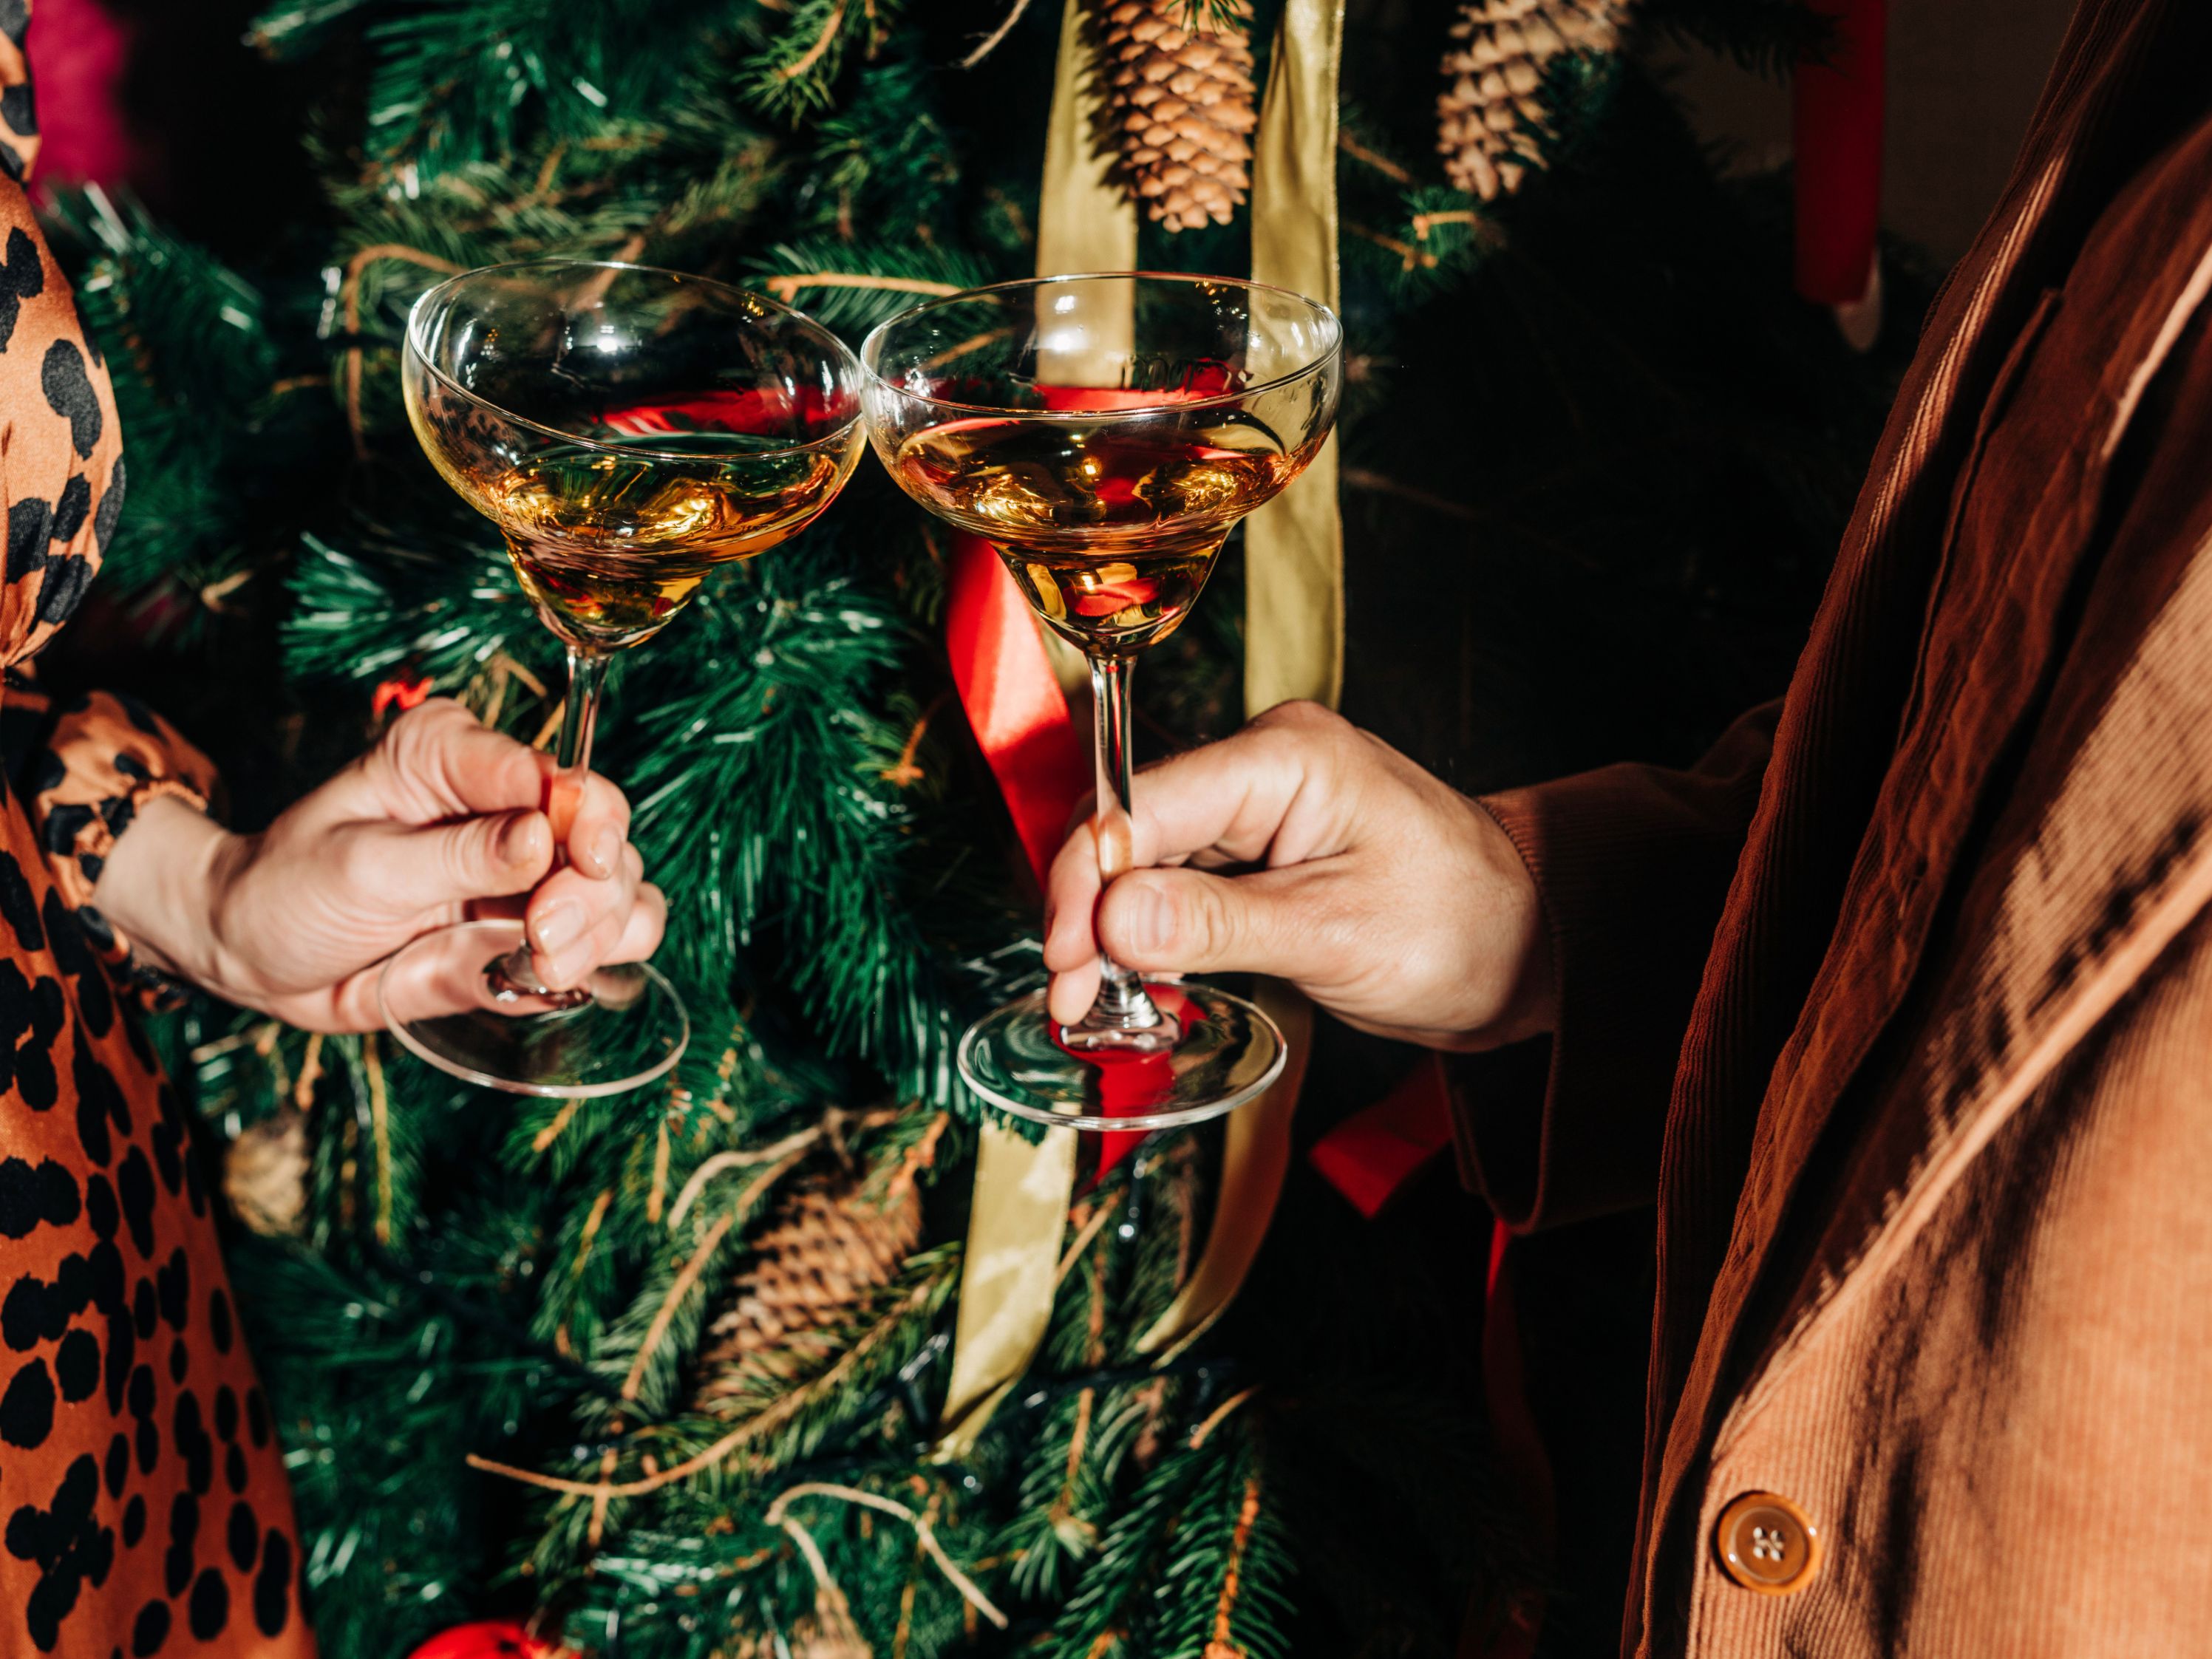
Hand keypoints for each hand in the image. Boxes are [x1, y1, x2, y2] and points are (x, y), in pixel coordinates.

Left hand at [95, 698, 666, 1031]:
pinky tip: (545, 978)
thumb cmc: (290, 891)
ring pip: (624, 893)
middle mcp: (510, 802)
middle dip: (590, 895)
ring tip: (544, 966)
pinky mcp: (537, 926)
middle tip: (542, 941)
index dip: (589, 818)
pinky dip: (597, 963)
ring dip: (601, 934)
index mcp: (457, 755)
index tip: (581, 867)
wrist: (257, 954)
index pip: (558, 774)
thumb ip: (458, 856)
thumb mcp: (360, 869)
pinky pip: (609, 942)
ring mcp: (532, 868)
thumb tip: (544, 838)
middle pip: (608, 836)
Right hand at [1043, 700, 1553, 1050]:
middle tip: (1074, 999)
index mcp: (1283, 757)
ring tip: (1096, 1004)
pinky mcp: (1258, 848)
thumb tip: (1111, 917)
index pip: (1143, 805)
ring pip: (1144, 859)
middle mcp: (1261, 765)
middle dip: (1090, 913)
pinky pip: (1177, 881)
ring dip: (1113, 929)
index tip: (1066, 961)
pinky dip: (1151, 932)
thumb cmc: (1461, 927)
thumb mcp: (1335, 934)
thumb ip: (1218, 923)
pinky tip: (1140, 982)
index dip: (1085, 881)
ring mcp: (1257, 805)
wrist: (1529, 946)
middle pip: (1130, 827)